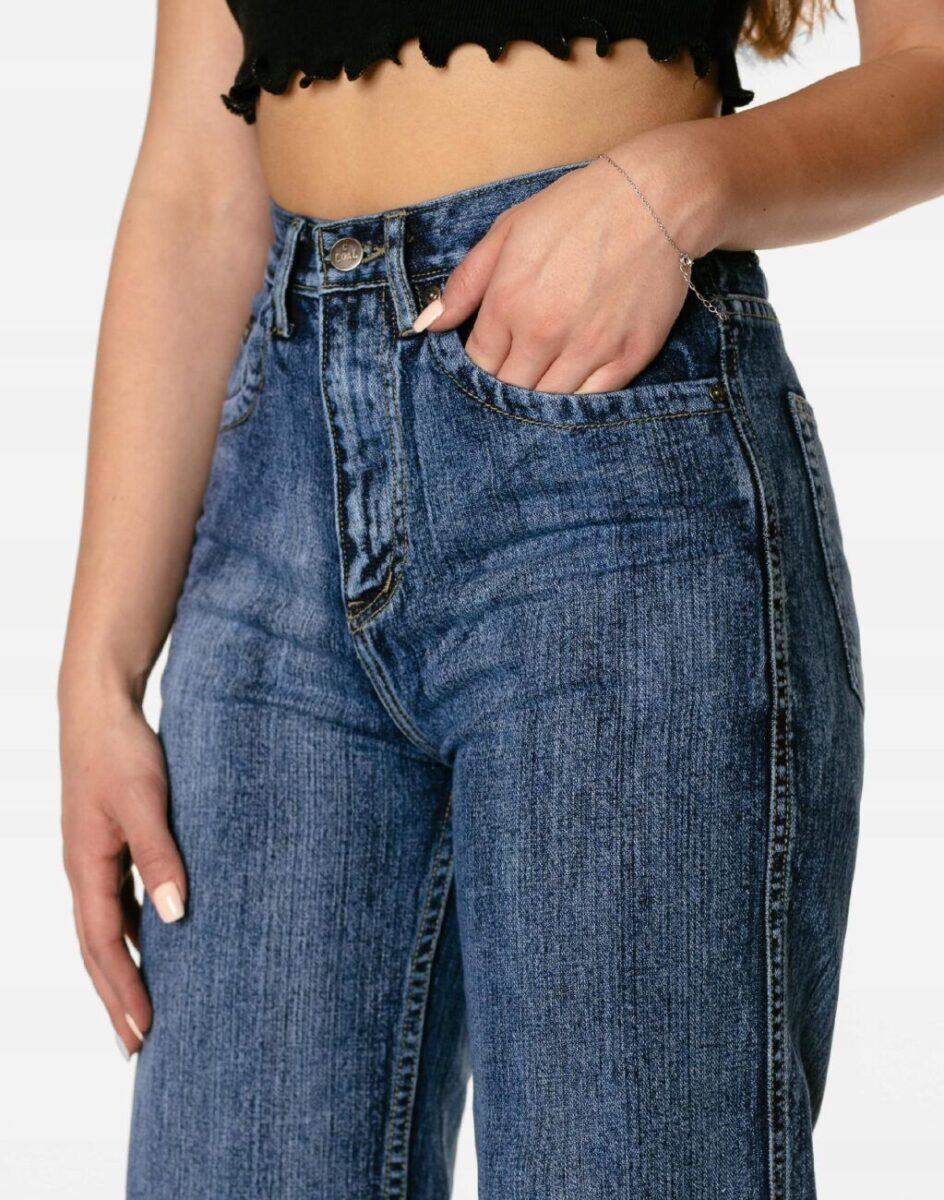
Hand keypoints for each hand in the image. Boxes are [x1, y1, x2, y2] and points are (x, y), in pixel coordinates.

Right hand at [60, 689, 186, 1056]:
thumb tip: (175, 917)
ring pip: (107, 930)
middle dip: (117, 998)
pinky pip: (118, 903)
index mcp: (87, 868)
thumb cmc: (120, 750)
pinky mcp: (110, 843)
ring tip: (146, 1009)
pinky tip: (156, 943)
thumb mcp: (145, 800)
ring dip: (123, 970)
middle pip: (98, 950)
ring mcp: (95, 859)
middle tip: (139, 1047)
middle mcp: (85, 871)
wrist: (99, 706)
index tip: (144, 1034)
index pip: (103, 948)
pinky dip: (132, 934)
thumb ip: (160, 856)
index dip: (123, 992)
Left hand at [414, 131, 719, 392]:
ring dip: (540, 396)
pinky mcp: (629, 356)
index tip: (491, 356)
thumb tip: (426, 326)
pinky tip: (574, 379)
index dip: (480, 366)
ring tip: (543, 376)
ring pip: (548, 403)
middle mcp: (545, 333)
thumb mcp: (508, 232)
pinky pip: (592, 399)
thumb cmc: (577, 210)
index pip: (478, 365)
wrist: (657, 197)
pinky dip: (578, 397)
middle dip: (506, 385)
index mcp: (508, 303)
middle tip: (516, 369)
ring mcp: (589, 349)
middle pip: (510, 391)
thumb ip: (464, 284)